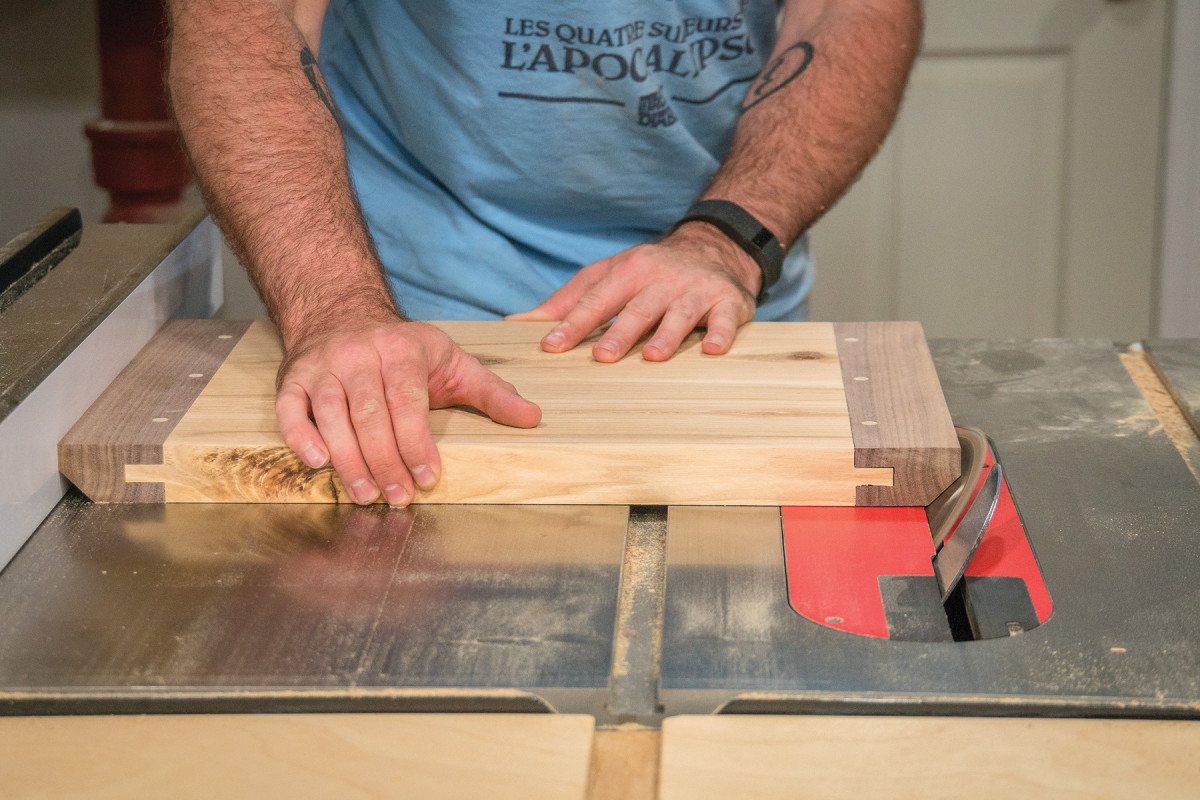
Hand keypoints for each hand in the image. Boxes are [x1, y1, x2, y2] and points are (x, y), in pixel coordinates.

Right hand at [275, 312, 541, 505]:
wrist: (341, 311)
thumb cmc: (403, 348)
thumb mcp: (453, 361)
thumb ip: (491, 391)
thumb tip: (532, 418)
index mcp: (402, 349)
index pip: (408, 400)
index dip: (417, 441)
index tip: (429, 476)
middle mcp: (359, 355)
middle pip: (370, 414)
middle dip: (385, 460)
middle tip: (399, 497)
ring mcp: (322, 366)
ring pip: (332, 415)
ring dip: (348, 460)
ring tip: (366, 494)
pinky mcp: (293, 378)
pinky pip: (290, 409)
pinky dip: (299, 436)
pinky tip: (316, 462)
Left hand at [507, 222, 759, 361]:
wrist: (715, 247)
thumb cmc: (649, 272)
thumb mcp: (607, 276)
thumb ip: (565, 302)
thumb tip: (515, 323)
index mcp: (628, 272)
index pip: (596, 300)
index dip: (573, 323)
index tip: (551, 346)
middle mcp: (660, 280)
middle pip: (637, 309)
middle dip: (620, 332)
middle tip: (602, 357)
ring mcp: (695, 291)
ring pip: (680, 314)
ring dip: (668, 335)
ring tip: (654, 356)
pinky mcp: (728, 302)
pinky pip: (725, 320)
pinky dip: (720, 334)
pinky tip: (712, 350)